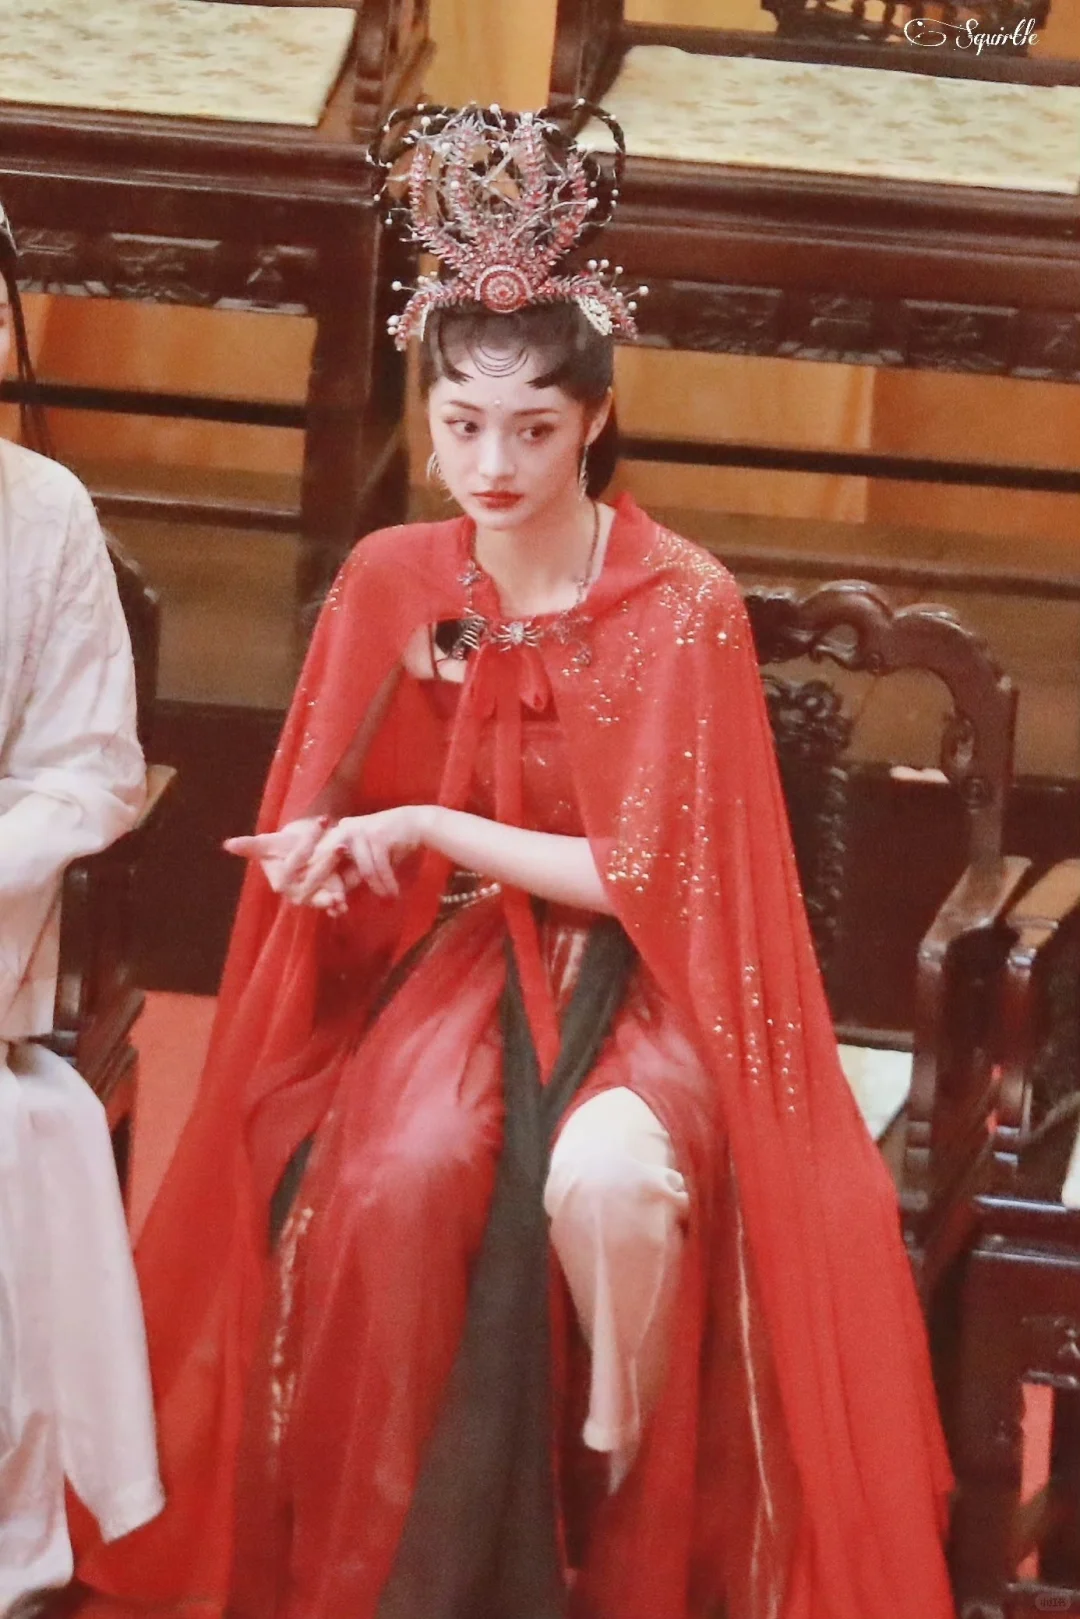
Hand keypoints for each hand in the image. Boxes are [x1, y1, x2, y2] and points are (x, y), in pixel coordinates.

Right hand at [224, 816, 333, 905]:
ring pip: (322, 896)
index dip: (309, 839)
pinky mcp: (326, 901)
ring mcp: (311, 899)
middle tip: (341, 845)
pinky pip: (332, 907)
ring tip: (345, 888)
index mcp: (280, 879)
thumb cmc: (286, 847)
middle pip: (311, 879)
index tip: (324, 820)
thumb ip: (251, 845)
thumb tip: (227, 844)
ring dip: (333, 892)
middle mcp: (294, 892)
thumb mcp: (271, 843)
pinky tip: (344, 905)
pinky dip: (338, 907)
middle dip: (326, 862)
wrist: (306, 856)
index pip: (296, 857)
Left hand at [293, 805, 432, 902]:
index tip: (330, 903)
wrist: (417, 823)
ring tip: (387, 897)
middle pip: (334, 866)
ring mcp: (360, 830)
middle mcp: (344, 829)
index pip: (322, 861)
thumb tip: (336, 901)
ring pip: (364, 870)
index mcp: (337, 833)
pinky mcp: (377, 835)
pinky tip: (394, 892)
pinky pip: (379, 867)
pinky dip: (387, 882)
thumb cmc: (389, 844)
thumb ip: (351, 874)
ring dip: (376, 886)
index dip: (325, 884)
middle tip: (342, 908)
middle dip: (338, 890)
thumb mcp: (366, 859)